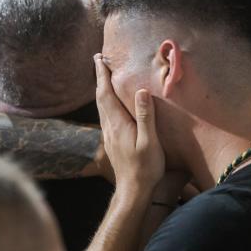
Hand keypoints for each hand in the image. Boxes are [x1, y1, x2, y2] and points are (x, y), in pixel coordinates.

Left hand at [94, 54, 163, 193]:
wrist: (133, 191)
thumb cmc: (145, 168)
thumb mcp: (150, 142)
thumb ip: (145, 116)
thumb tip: (141, 91)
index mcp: (118, 123)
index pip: (106, 93)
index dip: (102, 75)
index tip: (100, 58)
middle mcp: (109, 127)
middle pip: (100, 97)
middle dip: (100, 78)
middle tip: (100, 60)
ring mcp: (109, 135)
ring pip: (101, 106)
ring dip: (101, 89)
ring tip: (104, 77)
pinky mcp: (112, 141)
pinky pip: (105, 114)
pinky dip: (106, 101)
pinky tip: (111, 103)